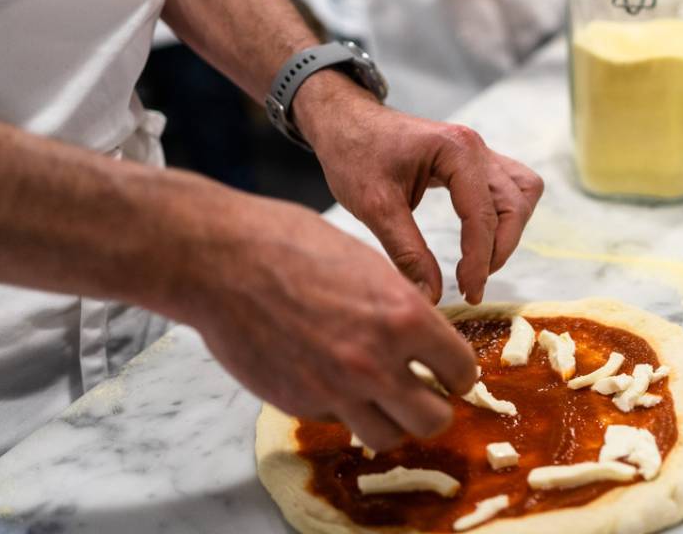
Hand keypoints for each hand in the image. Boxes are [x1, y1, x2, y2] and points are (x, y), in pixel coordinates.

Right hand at [186, 192, 478, 449]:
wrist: (221, 260)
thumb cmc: (291, 245)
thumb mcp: (368, 263)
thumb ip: (401, 305)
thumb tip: (422, 333)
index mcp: (403, 317)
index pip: (460, 368)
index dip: (460, 372)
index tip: (454, 372)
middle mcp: (375, 361)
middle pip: (433, 419)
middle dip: (437, 406)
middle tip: (429, 392)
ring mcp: (335, 389)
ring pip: (389, 437)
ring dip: (395, 421)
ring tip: (388, 400)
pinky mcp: (299, 403)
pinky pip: (340, 423)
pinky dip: (347, 411)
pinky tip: (338, 382)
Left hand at [293, 73, 543, 304]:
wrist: (345, 121)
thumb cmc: (355, 154)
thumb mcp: (375, 207)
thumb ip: (407, 252)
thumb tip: (432, 296)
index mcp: (456, 151)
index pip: (482, 215)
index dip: (479, 260)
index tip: (468, 294)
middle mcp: (476, 147)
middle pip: (514, 205)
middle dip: (498, 249)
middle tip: (470, 283)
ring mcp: (480, 152)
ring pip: (522, 194)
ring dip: (509, 231)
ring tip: (479, 262)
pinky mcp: (476, 161)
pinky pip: (511, 188)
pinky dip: (505, 216)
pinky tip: (480, 238)